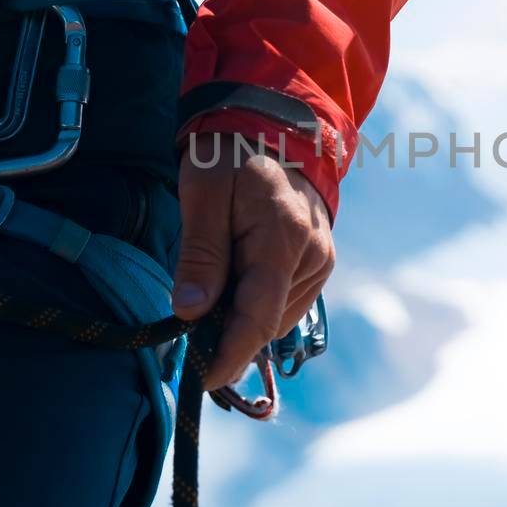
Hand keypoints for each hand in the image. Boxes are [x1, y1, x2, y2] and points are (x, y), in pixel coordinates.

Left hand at [171, 137, 334, 389]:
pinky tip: (232, 289)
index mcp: (283, 237)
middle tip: (186, 331)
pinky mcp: (319, 263)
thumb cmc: (231, 156)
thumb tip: (189, 313)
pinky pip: (284, 302)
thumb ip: (200, 254)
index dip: (230, 353)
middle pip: (266, 321)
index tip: (202, 379)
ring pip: (276, 316)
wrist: (275, 127)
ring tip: (208, 296)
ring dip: (240, 321)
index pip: (258, 314)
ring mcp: (320, 262)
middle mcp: (312, 256)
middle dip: (227, 337)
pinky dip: (255, 306)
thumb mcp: (204, 193)